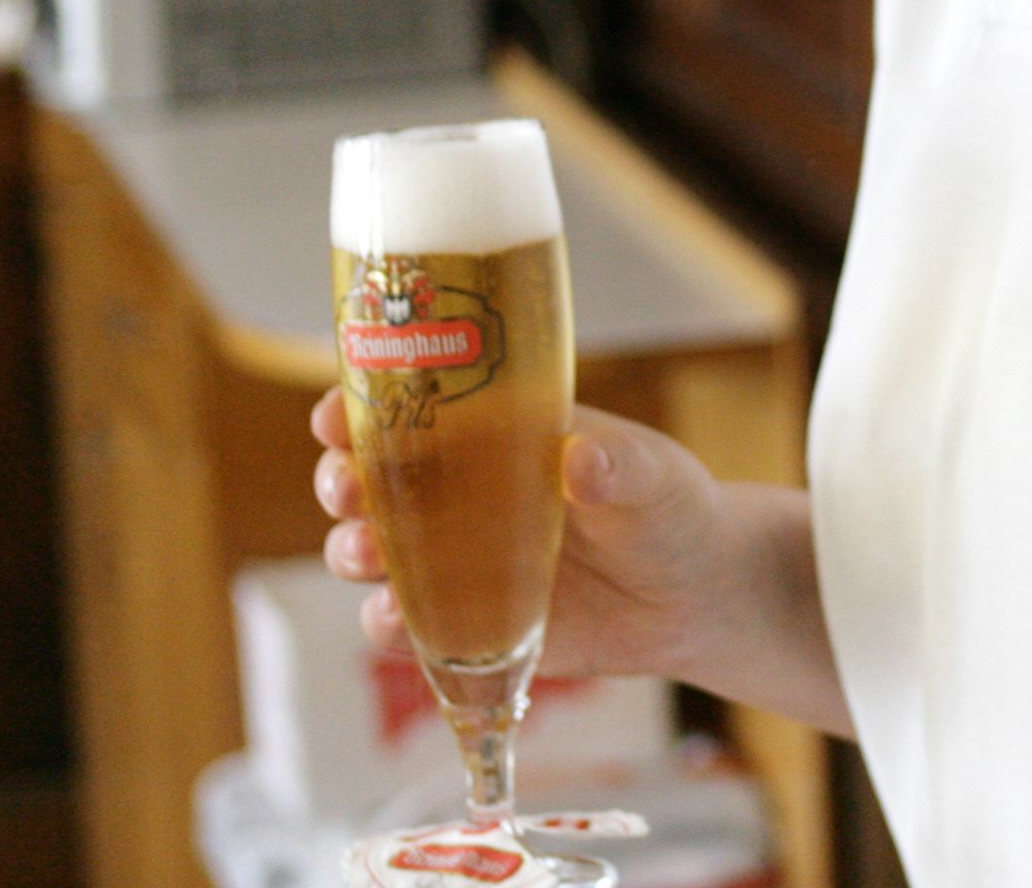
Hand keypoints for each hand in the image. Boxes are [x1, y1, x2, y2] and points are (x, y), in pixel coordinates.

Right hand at [311, 391, 752, 688]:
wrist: (696, 598)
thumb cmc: (670, 510)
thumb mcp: (652, 476)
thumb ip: (619, 463)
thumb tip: (582, 457)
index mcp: (495, 435)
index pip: (409, 407)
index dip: (359, 406)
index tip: (335, 416)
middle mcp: (461, 493)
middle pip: (370, 479)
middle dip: (342, 480)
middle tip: (348, 489)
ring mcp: (457, 560)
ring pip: (373, 551)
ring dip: (352, 551)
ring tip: (365, 558)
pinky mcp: (466, 624)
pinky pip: (407, 625)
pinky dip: (388, 625)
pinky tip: (395, 622)